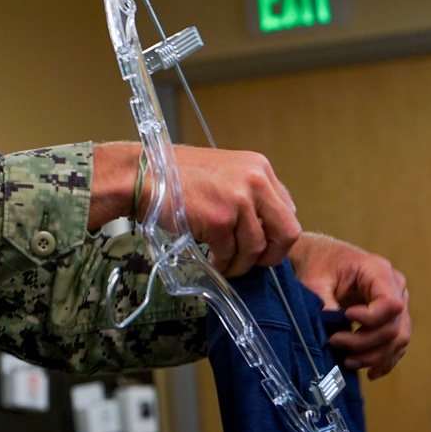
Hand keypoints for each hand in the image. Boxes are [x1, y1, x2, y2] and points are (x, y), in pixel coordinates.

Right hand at [168, 145, 301, 276]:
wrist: (143, 175)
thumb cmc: (174, 173)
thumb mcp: (222, 172)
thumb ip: (246, 192)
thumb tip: (261, 226)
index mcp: (259, 167)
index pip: (288, 210)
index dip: (276, 234)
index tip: (263, 245)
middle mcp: (255, 181)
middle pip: (287, 231)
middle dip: (272, 255)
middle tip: (255, 263)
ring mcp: (238, 200)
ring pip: (255, 248)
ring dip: (240, 263)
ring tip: (225, 264)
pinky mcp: (219, 220)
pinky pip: (229, 254)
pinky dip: (222, 264)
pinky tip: (211, 260)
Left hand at [289, 233, 410, 379]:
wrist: (320, 256)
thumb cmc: (318, 263)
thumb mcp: (315, 278)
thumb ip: (324, 302)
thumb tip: (332, 331)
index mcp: (378, 271)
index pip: (391, 304)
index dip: (371, 319)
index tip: (345, 318)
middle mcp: (395, 286)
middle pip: (394, 326)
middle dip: (365, 342)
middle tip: (335, 342)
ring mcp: (398, 302)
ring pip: (399, 338)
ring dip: (375, 355)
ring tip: (348, 361)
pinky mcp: (392, 317)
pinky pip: (397, 343)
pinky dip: (385, 359)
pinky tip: (370, 371)